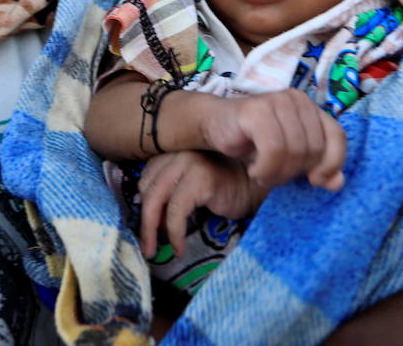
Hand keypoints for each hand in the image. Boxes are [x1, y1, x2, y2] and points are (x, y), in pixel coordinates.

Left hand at [137, 150, 266, 258]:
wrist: (258, 187)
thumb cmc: (226, 189)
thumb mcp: (190, 187)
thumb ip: (171, 193)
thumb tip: (149, 222)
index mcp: (172, 152)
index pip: (145, 181)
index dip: (144, 207)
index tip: (148, 231)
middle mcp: (177, 153)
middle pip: (147, 190)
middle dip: (144, 222)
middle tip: (147, 247)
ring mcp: (188, 162)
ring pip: (156, 200)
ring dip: (152, 231)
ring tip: (156, 251)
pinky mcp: (201, 178)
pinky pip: (176, 211)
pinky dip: (174, 233)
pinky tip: (179, 248)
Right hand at [198, 89, 346, 190]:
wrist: (215, 125)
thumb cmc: (255, 141)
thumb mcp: (291, 157)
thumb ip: (315, 168)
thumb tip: (337, 184)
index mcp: (310, 107)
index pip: (337, 136)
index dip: (332, 163)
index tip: (315, 182)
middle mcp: (297, 99)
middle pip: (314, 149)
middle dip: (295, 172)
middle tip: (275, 176)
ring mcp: (277, 101)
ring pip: (294, 151)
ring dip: (278, 174)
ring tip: (263, 174)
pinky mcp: (256, 111)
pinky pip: (274, 150)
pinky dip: (265, 169)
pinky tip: (254, 170)